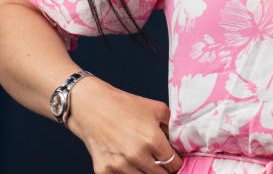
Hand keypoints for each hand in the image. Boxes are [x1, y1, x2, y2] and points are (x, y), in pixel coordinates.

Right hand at [66, 77, 182, 173]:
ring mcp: (119, 165)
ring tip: (144, 160)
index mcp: (152, 139)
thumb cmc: (124, 105)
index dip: (176, 163)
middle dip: (163, 169)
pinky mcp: (104, 171)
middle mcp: (136, 154)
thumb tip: (180, 143)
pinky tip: (129, 163)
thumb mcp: (156, 109)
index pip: (173, 164)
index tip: (174, 160)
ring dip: (146, 172)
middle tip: (160, 161)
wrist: (92, 107)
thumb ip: (172, 127)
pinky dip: (128, 173)